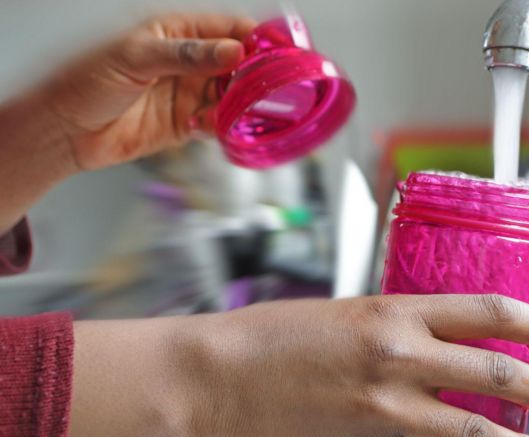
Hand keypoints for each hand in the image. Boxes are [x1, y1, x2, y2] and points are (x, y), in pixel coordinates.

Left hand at [41, 13, 255, 170]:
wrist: (64, 130)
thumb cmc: (84, 80)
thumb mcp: (135, 57)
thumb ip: (187, 55)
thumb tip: (232, 50)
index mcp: (176, 32)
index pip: (229, 29)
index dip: (256, 39)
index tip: (279, 52)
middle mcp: (189, 62)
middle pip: (240, 65)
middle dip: (255, 76)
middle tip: (269, 89)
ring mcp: (189, 92)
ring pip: (233, 96)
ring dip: (240, 106)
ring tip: (237, 112)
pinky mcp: (188, 124)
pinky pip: (219, 123)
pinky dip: (223, 127)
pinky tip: (210, 127)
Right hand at [70, 295, 528, 436]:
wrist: (217, 378)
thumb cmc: (272, 337)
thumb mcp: (349, 309)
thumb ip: (402, 324)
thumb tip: (447, 339)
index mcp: (397, 313)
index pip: (489, 312)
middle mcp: (401, 359)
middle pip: (496, 373)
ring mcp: (388, 410)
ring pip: (476, 431)